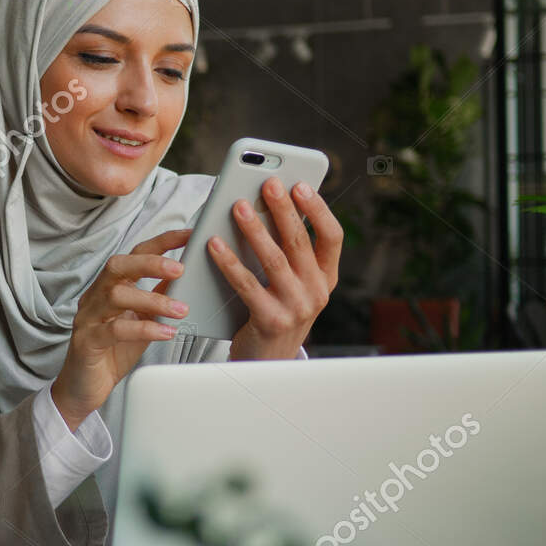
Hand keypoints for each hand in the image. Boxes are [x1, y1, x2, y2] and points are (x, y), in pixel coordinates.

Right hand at [51, 228, 190, 430]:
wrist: (84, 388)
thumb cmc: (112, 352)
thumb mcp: (142, 320)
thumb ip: (157, 298)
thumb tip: (184, 277)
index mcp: (109, 287)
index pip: (134, 255)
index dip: (161, 243)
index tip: (189, 235)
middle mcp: (95, 297)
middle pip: (118, 266)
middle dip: (150, 263)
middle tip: (180, 268)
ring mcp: (88, 317)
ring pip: (117, 295)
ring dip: (153, 300)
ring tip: (180, 310)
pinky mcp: (87, 341)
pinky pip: (115, 329)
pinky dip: (144, 329)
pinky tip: (166, 332)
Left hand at [210, 178, 341, 360]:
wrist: (267, 362)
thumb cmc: (274, 311)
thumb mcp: (292, 284)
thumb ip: (288, 253)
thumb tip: (265, 207)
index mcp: (326, 278)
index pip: (332, 237)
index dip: (318, 210)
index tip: (301, 185)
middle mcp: (317, 292)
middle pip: (299, 242)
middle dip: (283, 209)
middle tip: (267, 184)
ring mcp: (296, 308)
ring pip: (274, 260)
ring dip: (255, 229)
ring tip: (238, 206)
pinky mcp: (271, 320)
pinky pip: (246, 284)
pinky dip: (228, 261)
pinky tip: (214, 243)